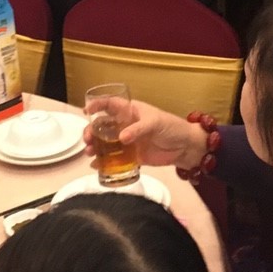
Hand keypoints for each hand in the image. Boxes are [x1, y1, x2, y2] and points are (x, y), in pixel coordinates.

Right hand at [81, 97, 206, 170]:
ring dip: (96, 147)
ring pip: (107, 143)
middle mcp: (126, 125)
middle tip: (87, 139)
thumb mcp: (155, 122)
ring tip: (89, 153)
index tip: (86, 111)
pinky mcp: (133, 157)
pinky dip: (105, 163)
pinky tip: (96, 166)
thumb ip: (138, 129)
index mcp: (131, 111)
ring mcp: (129, 141)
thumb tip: (121, 138)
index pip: (111, 104)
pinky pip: (116, 159)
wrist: (186, 148)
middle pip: (104, 126)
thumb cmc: (172, 127)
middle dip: (92, 131)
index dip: (98, 105)